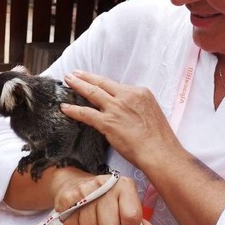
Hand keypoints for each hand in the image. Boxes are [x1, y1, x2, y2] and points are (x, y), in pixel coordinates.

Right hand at [51, 169, 156, 224]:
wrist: (75, 183)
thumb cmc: (106, 199)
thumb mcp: (125, 206)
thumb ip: (139, 222)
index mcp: (124, 186)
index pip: (131, 217)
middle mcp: (104, 186)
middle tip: (105, 223)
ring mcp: (84, 191)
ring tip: (93, 221)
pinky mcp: (67, 199)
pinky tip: (80, 219)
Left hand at [61, 70, 179, 170]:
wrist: (160, 152)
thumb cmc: (159, 139)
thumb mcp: (151, 113)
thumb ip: (136, 107)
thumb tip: (126, 111)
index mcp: (140, 93)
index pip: (116, 85)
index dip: (102, 82)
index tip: (94, 80)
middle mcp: (127, 96)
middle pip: (102, 82)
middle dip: (86, 76)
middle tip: (74, 73)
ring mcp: (116, 108)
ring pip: (92, 92)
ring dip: (77, 85)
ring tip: (67, 80)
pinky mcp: (107, 122)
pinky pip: (85, 113)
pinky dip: (73, 109)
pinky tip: (65, 107)